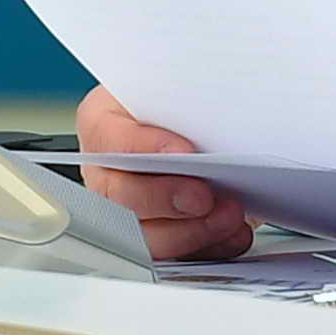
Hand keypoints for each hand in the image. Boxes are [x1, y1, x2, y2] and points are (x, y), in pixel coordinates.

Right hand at [75, 85, 254, 261]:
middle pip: (120, 195)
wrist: (196, 117)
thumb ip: (189, 95)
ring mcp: (125, 205)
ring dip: (189, 232)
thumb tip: (223, 105)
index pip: (112, 138)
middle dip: (167, 199)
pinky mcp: (155, 231)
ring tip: (228, 217)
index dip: (146, 148)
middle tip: (205, 196)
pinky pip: (173, 251)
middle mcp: (107, 168)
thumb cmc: (182, 97)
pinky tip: (231, 235)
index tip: (186, 153)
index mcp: (104, 121)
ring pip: (141, 234)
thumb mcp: (178, 83)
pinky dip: (206, 247)